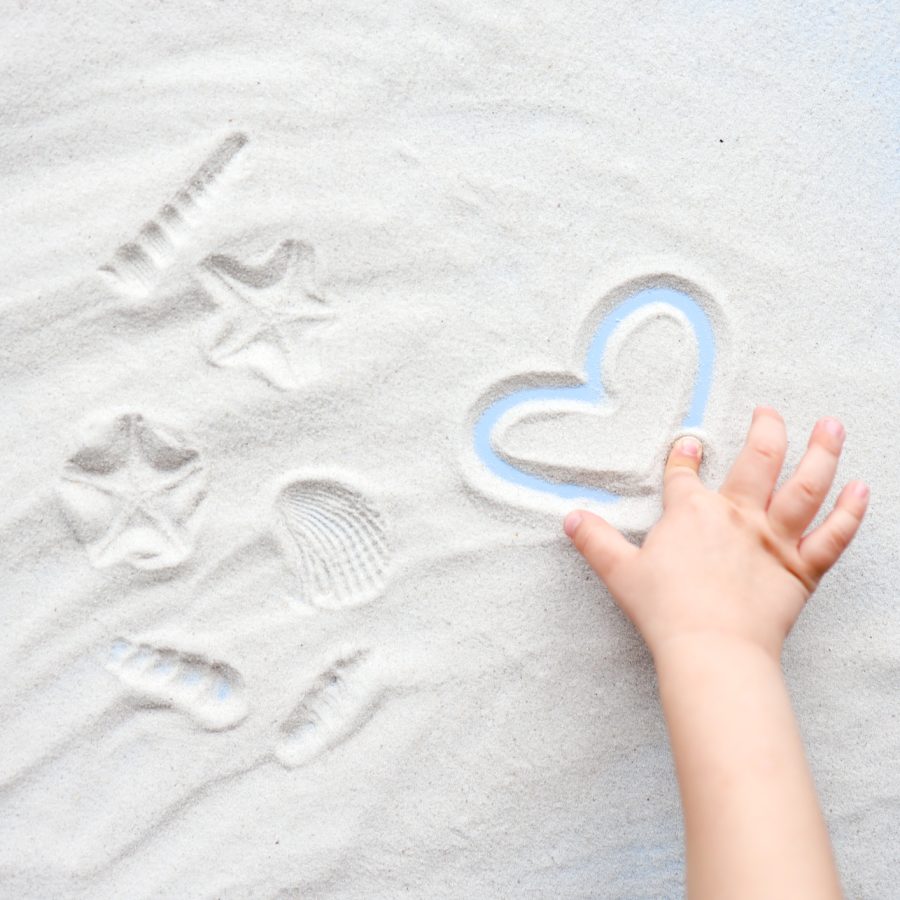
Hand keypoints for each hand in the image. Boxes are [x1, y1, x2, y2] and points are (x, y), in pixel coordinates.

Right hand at [564, 407, 868, 661]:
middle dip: (766, 429)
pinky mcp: (802, 568)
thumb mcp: (620, 572)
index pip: (685, 473)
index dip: (686, 455)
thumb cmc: (665, 610)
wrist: (710, 647)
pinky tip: (862, 490)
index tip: (691, 445)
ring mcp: (774, 538)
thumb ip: (595, 540)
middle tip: (770, 412)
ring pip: (806, 485)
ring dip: (822, 452)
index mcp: (692, 512)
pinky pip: (833, 536)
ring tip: (832, 427)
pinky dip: (851, 512)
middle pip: (759, 458)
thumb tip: (569, 518)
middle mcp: (737, 514)